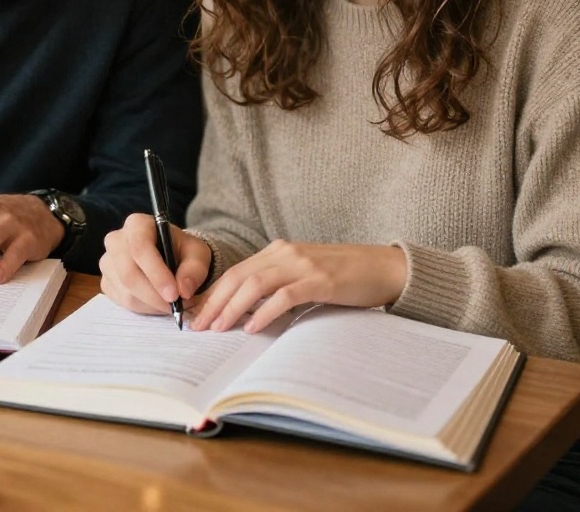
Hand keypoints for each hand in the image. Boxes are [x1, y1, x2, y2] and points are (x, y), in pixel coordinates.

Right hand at [99, 213, 211, 314]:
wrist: (171, 257)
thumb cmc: (182, 252)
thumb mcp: (197, 255)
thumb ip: (194, 270)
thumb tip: (184, 290)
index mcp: (137, 224)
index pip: (140, 247)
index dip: (156, 273)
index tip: (175, 294)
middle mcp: (116, 240)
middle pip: (128, 272)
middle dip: (154, 295)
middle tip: (175, 306)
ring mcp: (108, 262)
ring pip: (125, 291)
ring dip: (151, 304)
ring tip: (171, 304)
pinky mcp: (106, 281)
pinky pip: (121, 301)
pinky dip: (143, 308)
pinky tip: (156, 302)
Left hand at [190, 240, 406, 333]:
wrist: (384, 267)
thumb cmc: (343, 276)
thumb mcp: (303, 275)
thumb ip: (277, 286)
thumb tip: (246, 313)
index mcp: (278, 251)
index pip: (235, 272)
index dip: (213, 293)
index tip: (196, 314)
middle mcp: (285, 252)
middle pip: (238, 276)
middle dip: (214, 302)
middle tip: (197, 326)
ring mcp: (302, 264)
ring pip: (255, 284)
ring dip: (232, 308)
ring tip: (218, 328)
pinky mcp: (320, 280)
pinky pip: (284, 296)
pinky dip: (264, 312)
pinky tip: (253, 327)